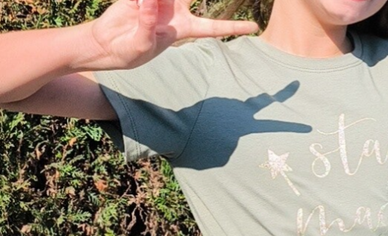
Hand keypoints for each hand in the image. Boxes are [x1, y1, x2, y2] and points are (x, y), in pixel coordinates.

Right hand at [87, 0, 257, 69]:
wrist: (106, 43)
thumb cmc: (129, 52)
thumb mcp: (142, 44)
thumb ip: (148, 23)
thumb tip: (151, 0)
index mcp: (183, 29)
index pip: (213, 27)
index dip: (234, 27)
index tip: (254, 28)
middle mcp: (175, 10)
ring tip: (148, 7)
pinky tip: (136, 4)